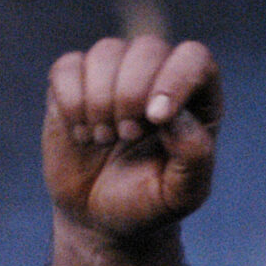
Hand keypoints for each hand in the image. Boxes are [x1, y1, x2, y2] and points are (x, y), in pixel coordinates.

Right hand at [43, 36, 220, 239]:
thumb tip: (172, 114)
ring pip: (107, 51)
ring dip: (100, 100)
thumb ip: (194, 155)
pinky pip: (68, 66)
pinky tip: (81, 134)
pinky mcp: (75, 80)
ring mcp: (116, 73)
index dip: (174, 80)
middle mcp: (159, 76)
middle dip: (131, 94)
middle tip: (126, 136)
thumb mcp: (183, 193)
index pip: (194, 58)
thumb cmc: (150, 202)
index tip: (155, 119)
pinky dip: (71, 102)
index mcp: (198, 98)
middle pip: (147, 48)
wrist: (101, 216)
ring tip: (103, 139)